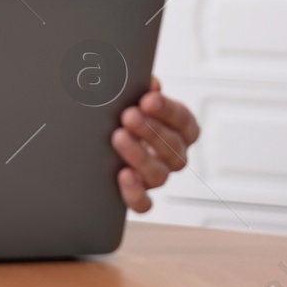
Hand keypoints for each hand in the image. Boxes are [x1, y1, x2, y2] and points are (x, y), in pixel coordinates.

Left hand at [112, 77, 200, 212]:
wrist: (102, 139)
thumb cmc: (126, 113)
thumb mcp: (133, 97)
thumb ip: (140, 89)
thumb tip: (150, 82)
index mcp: (180, 130)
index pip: (184, 122)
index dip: (168, 111)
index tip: (148, 99)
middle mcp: (174, 156)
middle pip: (174, 149)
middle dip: (151, 131)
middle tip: (129, 115)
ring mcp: (158, 176)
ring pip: (160, 174)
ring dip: (140, 155)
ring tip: (119, 137)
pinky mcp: (139, 195)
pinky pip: (144, 204)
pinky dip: (136, 193)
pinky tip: (123, 175)